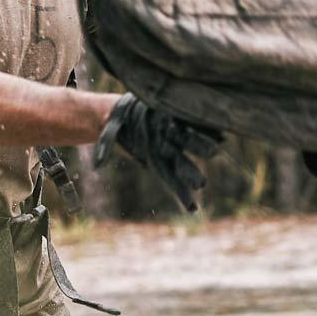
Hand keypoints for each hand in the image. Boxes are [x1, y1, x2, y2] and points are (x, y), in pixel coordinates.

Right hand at [94, 93, 221, 212]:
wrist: (129, 107)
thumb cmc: (118, 123)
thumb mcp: (109, 133)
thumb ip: (105, 147)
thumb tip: (97, 165)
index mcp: (153, 156)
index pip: (168, 178)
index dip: (180, 193)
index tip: (192, 208)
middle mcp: (167, 147)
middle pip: (182, 164)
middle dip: (191, 173)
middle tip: (201, 184)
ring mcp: (175, 132)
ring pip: (191, 142)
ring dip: (204, 146)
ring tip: (216, 149)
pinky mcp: (179, 115)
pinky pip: (194, 122)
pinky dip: (205, 126)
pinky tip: (219, 130)